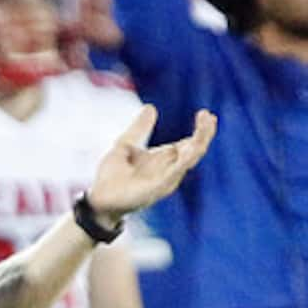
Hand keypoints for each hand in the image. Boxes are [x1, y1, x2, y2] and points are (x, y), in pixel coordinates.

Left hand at [86, 106, 209, 221]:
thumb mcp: (125, 144)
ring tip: (206, 125)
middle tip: (208, 116)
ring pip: (191, 160)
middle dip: (204, 133)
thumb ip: (139, 128)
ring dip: (200, 142)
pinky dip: (185, 159)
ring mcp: (166, 180)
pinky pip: (176, 172)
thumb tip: (151, 107)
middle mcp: (169, 170)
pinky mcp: (158, 188)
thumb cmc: (111, 177)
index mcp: (164, 159)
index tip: (205, 113)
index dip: (201, 130)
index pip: (190, 143)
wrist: (99, 200)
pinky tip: (192, 147)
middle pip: (196, 150)